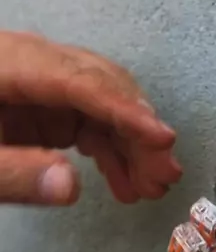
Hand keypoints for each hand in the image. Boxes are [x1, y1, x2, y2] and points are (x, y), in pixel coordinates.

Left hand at [0, 30, 181, 204]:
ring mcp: (43, 87)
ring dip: (131, 147)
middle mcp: (35, 66)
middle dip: (140, 133)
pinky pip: (90, 124)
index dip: (126, 111)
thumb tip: (69, 187)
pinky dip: (110, 152)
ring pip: (104, 108)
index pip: (83, 82)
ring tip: (150, 188)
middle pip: (103, 89)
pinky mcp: (46, 108)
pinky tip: (124, 181)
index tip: (161, 139)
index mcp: (12, 63)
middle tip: (164, 174)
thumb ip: (15, 173)